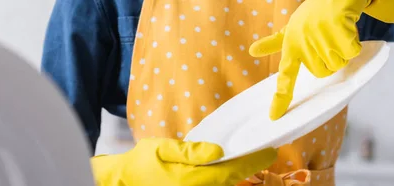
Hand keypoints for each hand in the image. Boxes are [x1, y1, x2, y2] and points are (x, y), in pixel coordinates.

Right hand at [91, 138, 276, 185]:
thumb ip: (190, 151)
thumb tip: (218, 151)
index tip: (271, 153)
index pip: (231, 170)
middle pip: (231, 182)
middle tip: (264, 155)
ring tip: (247, 163)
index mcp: (191, 178)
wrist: (122, 182)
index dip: (253, 162)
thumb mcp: (161, 148)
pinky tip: (226, 173)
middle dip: (247, 170)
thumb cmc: (140, 162)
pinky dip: (222, 182)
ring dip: (235, 178)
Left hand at [249, 0, 367, 120]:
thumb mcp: (291, 27)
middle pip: (323, 72)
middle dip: (330, 60)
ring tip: (336, 34)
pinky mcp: (337, 28)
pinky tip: (347, 29)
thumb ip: (274, 43)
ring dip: (343, 51)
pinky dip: (354, 43)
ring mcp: (319, 35)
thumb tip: (252, 50)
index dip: (281, 97)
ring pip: (338, 63)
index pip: (285, 75)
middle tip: (328, 41)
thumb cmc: (312, 14)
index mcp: (291, 45)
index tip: (274, 117)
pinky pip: (351, 52)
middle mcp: (302, 42)